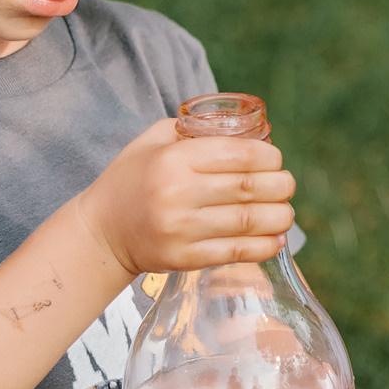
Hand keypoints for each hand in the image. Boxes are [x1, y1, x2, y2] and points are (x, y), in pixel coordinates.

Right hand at [76, 119, 295, 277]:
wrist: (100, 232)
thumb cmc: (131, 180)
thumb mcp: (152, 141)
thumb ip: (193, 131)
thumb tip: (242, 129)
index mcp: (174, 160)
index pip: (238, 155)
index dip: (269, 158)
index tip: (276, 160)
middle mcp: (178, 194)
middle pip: (249, 188)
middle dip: (281, 186)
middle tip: (287, 186)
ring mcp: (182, 230)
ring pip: (248, 222)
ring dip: (279, 218)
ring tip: (287, 213)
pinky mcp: (184, 259)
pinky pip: (235, 252)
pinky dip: (263, 247)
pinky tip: (275, 240)